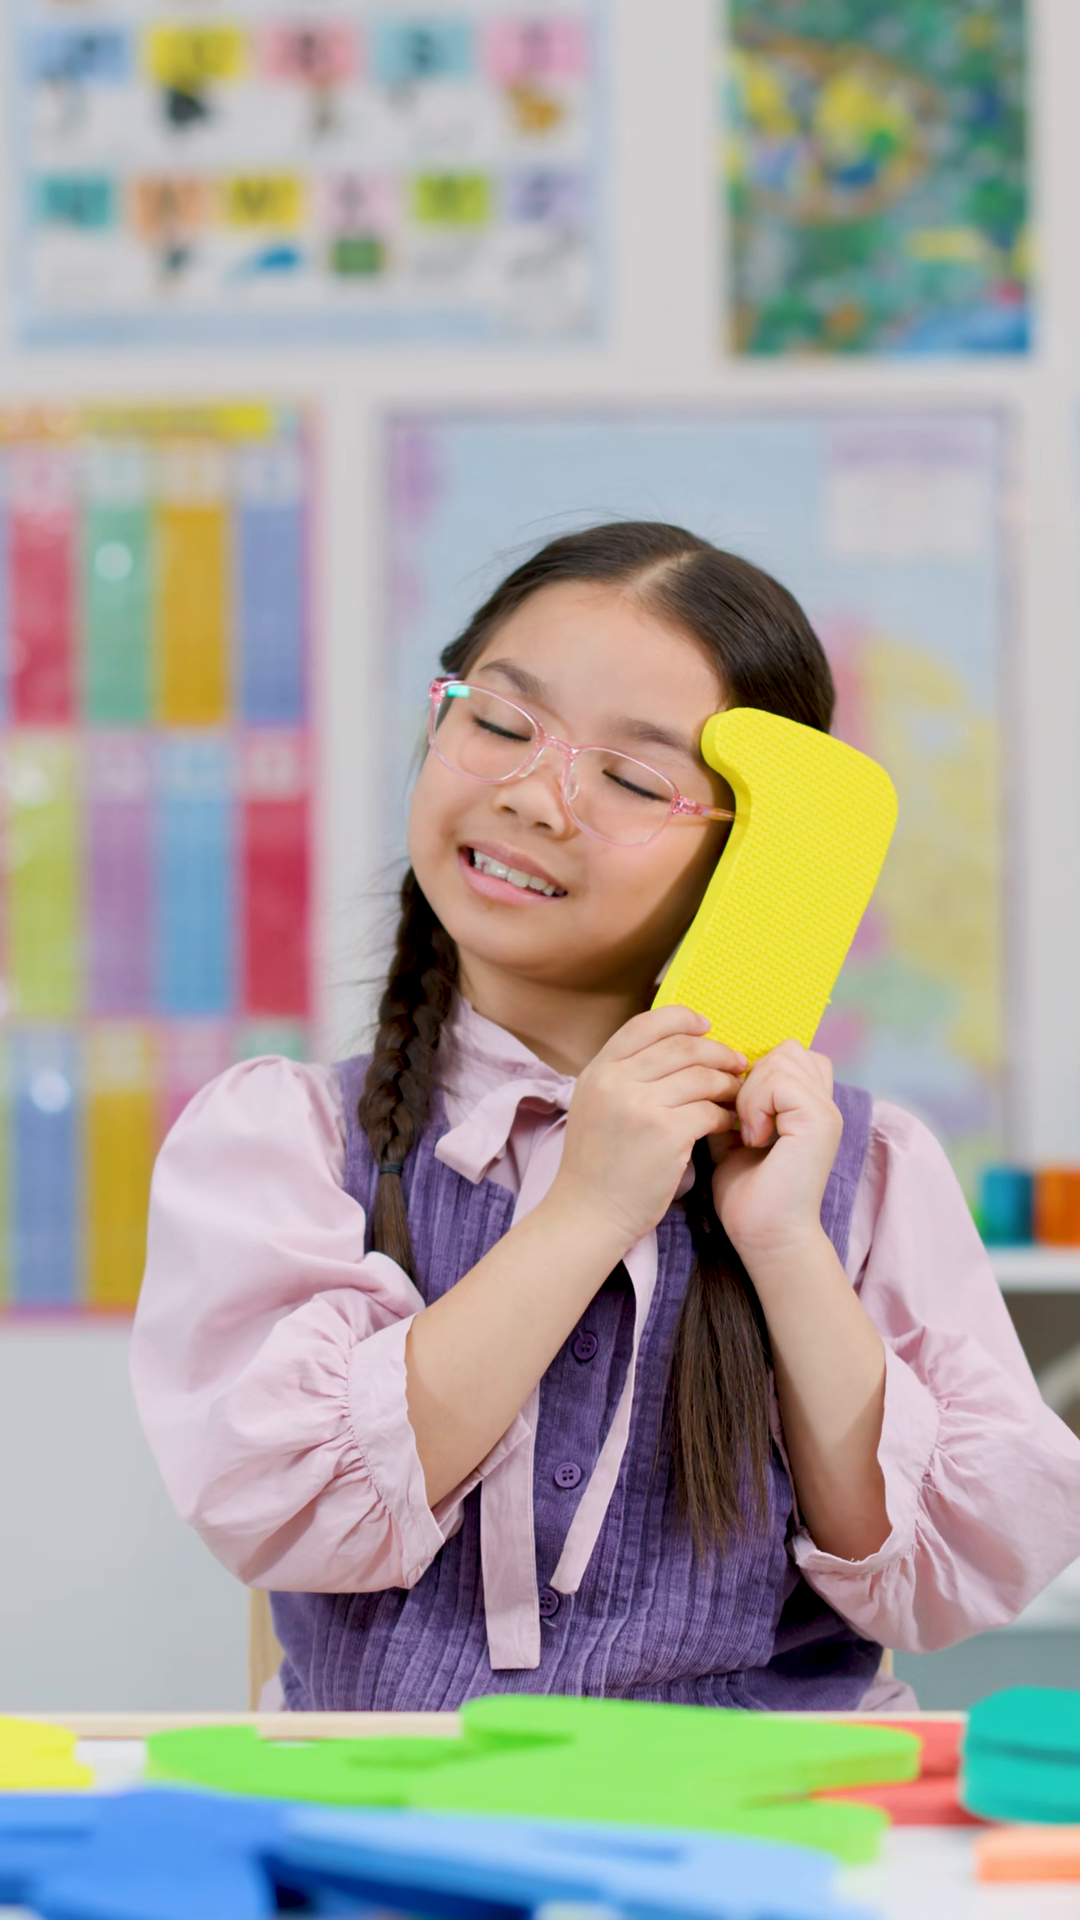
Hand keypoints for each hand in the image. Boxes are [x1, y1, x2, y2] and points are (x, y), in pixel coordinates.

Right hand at [551, 1006, 745, 1250]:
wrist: (589, 1214)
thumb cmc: (598, 1165)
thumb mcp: (595, 1106)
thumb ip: (623, 1075)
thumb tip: (672, 1048)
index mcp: (598, 1071)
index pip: (646, 1024)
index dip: (682, 1018)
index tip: (706, 1026)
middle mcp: (616, 1082)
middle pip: (681, 1047)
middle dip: (717, 1051)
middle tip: (737, 1062)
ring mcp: (641, 1106)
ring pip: (702, 1077)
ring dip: (727, 1084)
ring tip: (738, 1094)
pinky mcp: (667, 1134)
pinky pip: (710, 1111)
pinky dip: (726, 1115)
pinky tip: (729, 1123)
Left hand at [709, 1040, 842, 1265]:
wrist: (765, 1236)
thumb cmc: (749, 1196)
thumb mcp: (734, 1135)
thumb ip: (732, 1102)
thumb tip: (710, 1070)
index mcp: (809, 1105)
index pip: (789, 1054)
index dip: (757, 1070)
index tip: (734, 1107)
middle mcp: (824, 1103)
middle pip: (786, 1050)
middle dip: (752, 1077)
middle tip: (740, 1120)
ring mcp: (827, 1110)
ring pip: (781, 1060)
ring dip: (752, 1091)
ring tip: (747, 1130)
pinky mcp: (820, 1121)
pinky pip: (779, 1082)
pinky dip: (757, 1104)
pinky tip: (753, 1138)